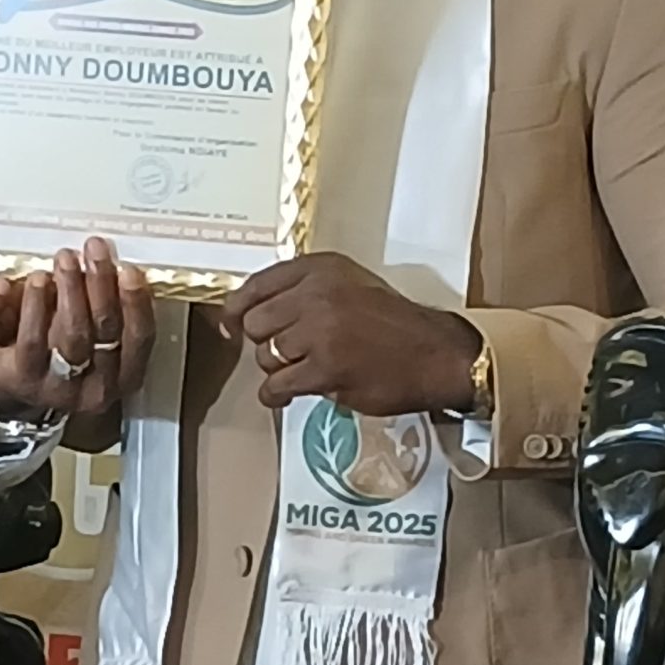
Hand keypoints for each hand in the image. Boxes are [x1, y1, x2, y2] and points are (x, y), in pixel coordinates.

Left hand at [0, 239, 154, 423]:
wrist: (15, 385)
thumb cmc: (61, 349)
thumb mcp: (93, 336)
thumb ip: (105, 307)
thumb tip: (109, 262)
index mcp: (125, 375)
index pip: (140, 338)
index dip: (137, 303)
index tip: (129, 269)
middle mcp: (98, 388)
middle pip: (106, 331)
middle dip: (102, 284)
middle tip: (95, 249)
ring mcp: (61, 387)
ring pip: (73, 334)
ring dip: (72, 289)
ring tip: (65, 259)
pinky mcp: (26, 380)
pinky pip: (34, 339)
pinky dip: (37, 305)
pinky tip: (38, 280)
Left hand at [219, 254, 479, 415]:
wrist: (434, 354)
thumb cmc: (391, 323)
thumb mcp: (349, 284)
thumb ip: (303, 290)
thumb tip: (247, 311)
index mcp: (320, 269)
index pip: (257, 285)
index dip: (236, 309)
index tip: (229, 326)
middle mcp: (317, 294)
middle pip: (255, 323)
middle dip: (264, 342)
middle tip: (286, 353)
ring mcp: (320, 331)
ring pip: (265, 355)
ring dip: (276, 369)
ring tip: (300, 371)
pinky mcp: (325, 368)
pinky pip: (277, 385)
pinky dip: (275, 395)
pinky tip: (285, 395)